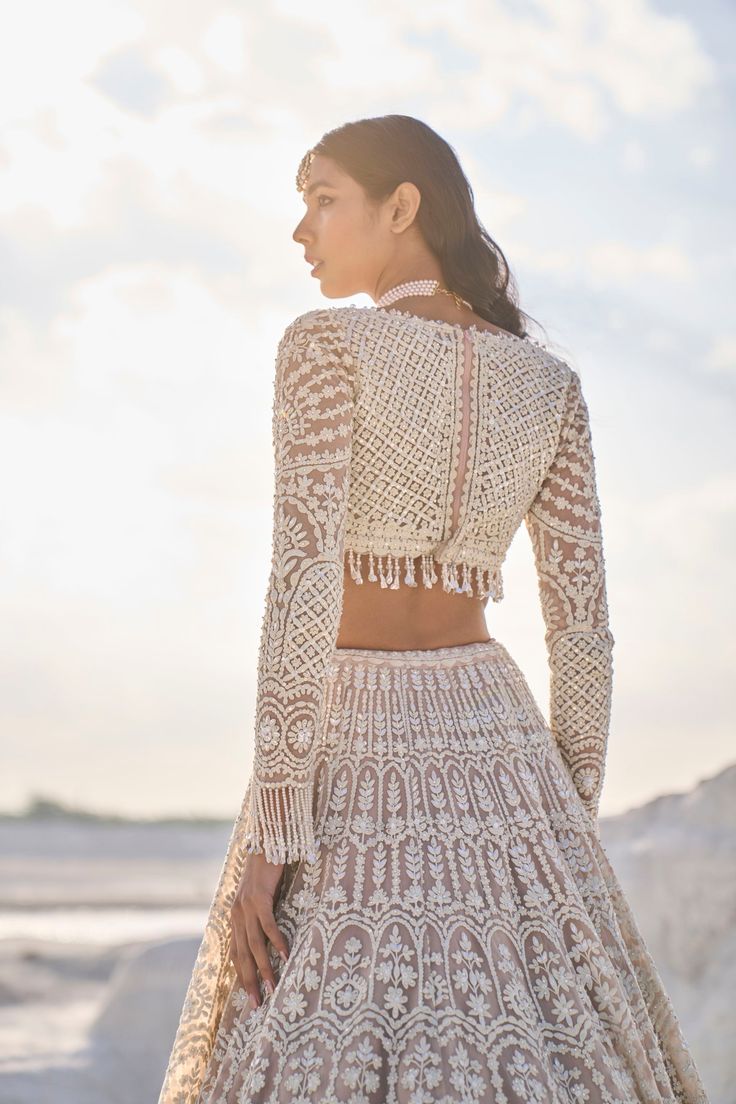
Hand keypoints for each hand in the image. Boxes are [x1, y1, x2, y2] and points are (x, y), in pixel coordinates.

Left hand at [229, 851, 289, 1009]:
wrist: (266, 841)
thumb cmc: (266, 870)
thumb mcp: (260, 897)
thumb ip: (259, 915)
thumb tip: (268, 936)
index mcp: (235, 917)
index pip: (236, 955)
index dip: (242, 977)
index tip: (250, 998)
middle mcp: (236, 915)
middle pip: (242, 956)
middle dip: (250, 982)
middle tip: (257, 1005)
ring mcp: (246, 907)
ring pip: (254, 946)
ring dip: (264, 969)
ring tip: (273, 989)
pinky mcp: (259, 898)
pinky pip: (268, 926)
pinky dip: (277, 943)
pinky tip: (285, 957)